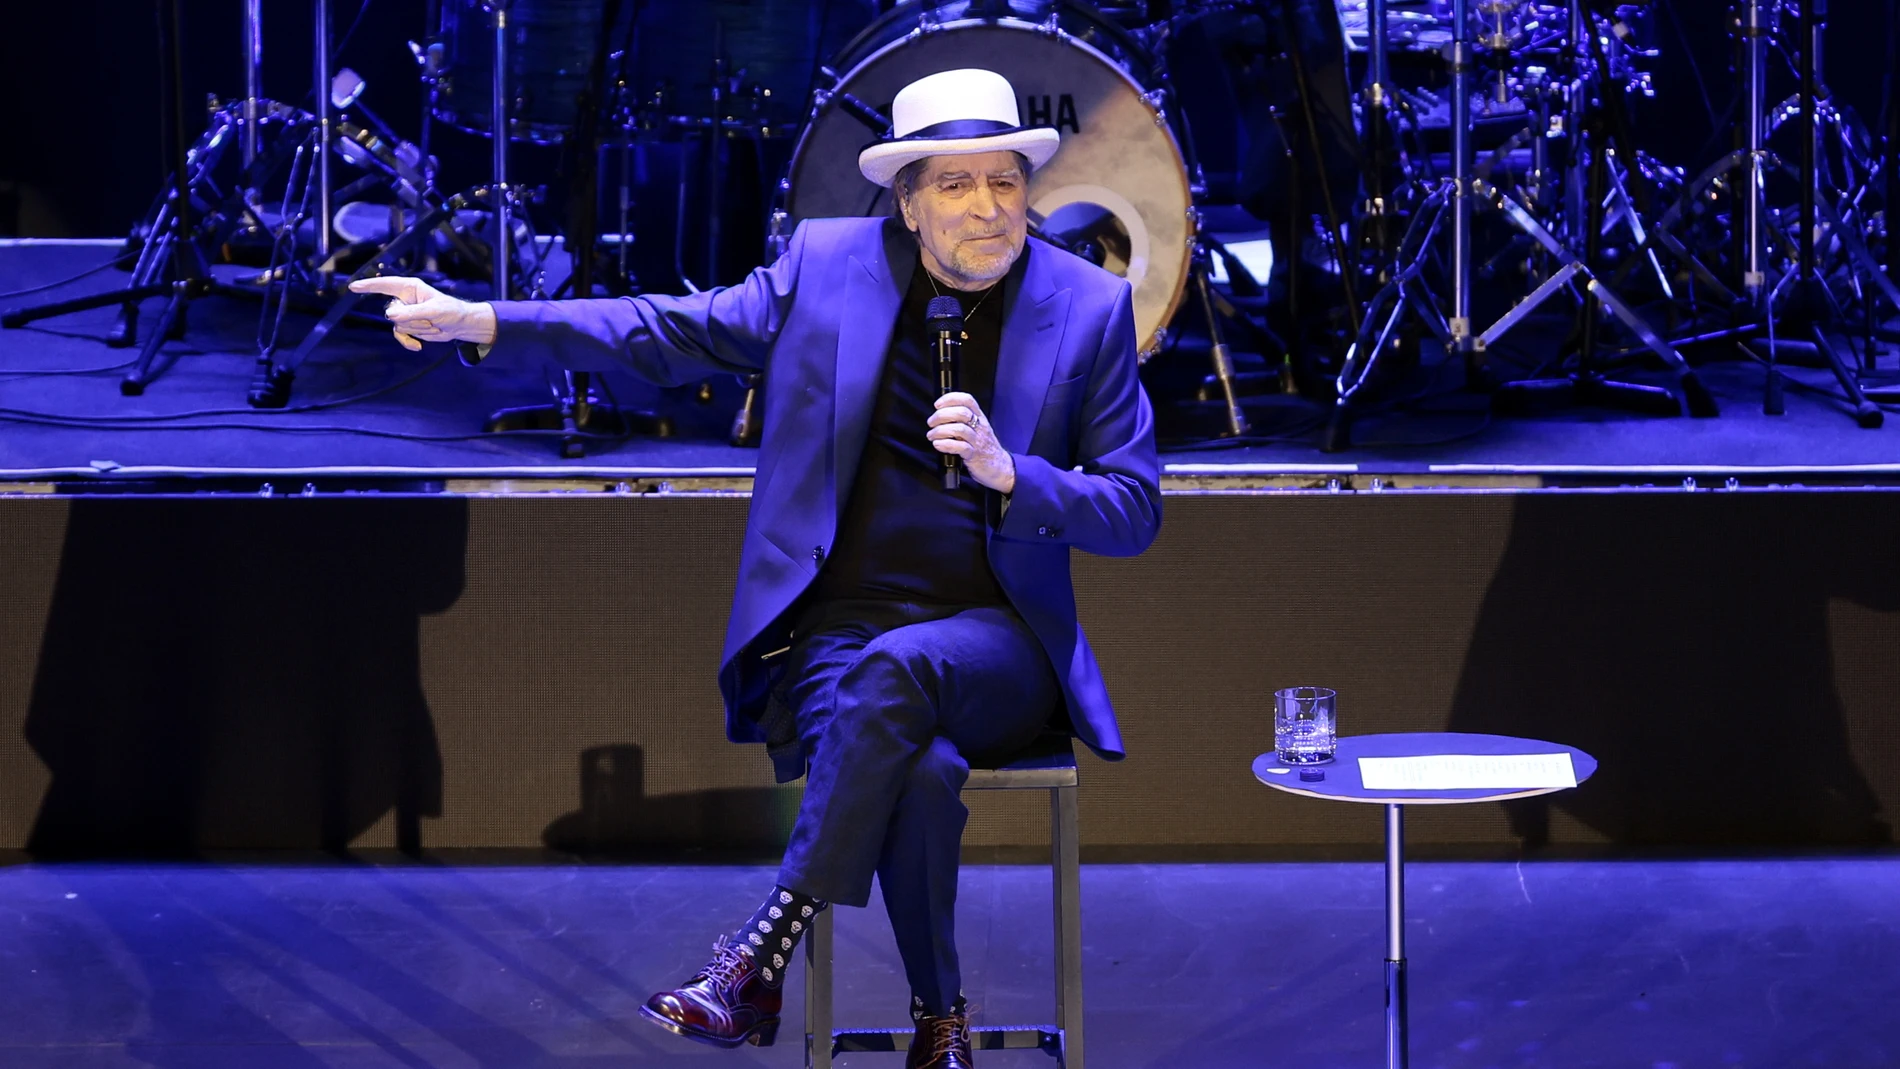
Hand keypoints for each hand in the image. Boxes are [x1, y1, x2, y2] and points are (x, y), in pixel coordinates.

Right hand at [348, 276, 497, 351]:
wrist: (460, 325)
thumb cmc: (451, 311)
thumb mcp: (434, 311)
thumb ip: (412, 313)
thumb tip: (390, 316)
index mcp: (409, 287)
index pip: (384, 285)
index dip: (368, 285)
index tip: (353, 287)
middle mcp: (404, 299)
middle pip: (393, 312)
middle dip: (413, 320)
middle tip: (432, 320)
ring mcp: (405, 313)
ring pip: (398, 326)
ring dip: (417, 329)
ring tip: (433, 325)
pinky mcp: (408, 326)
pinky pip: (399, 335)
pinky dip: (408, 341)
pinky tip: (419, 347)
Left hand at [927, 392, 1015, 493]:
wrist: (1000, 467)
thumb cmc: (983, 447)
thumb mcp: (977, 428)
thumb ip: (962, 420)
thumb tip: (939, 414)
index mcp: (979, 417)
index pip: (967, 400)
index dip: (950, 398)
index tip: (937, 405)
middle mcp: (979, 426)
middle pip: (961, 413)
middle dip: (941, 415)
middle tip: (931, 423)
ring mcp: (978, 441)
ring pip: (959, 429)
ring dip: (940, 431)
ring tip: (931, 435)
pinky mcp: (974, 455)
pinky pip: (960, 447)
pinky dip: (945, 444)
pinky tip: (938, 444)